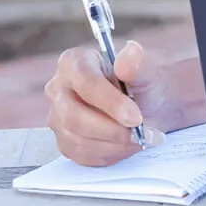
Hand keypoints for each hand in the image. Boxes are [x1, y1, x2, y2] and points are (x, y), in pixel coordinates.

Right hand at [45, 40, 171, 165]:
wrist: (148, 108)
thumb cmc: (144, 86)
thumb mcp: (147, 74)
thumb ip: (138, 66)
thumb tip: (132, 50)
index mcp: (74, 62)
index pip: (85, 83)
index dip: (111, 103)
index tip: (136, 117)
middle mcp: (58, 89)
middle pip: (74, 116)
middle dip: (111, 129)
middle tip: (141, 133)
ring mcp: (57, 117)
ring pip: (77, 139)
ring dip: (113, 145)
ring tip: (140, 139)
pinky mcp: (63, 140)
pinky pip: (80, 154)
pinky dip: (109, 154)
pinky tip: (127, 146)